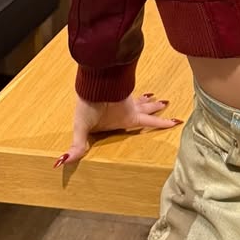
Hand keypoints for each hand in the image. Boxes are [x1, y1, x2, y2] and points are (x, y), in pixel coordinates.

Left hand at [54, 92, 180, 166]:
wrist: (92, 78)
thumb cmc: (89, 102)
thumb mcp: (82, 126)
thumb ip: (76, 145)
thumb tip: (62, 162)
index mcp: (127, 118)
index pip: (149, 123)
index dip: (163, 123)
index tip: (176, 121)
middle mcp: (129, 107)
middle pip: (147, 108)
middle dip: (156, 108)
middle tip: (166, 104)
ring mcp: (125, 96)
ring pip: (139, 98)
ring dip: (147, 99)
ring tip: (154, 96)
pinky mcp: (119, 87)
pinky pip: (130, 91)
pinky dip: (135, 93)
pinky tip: (132, 90)